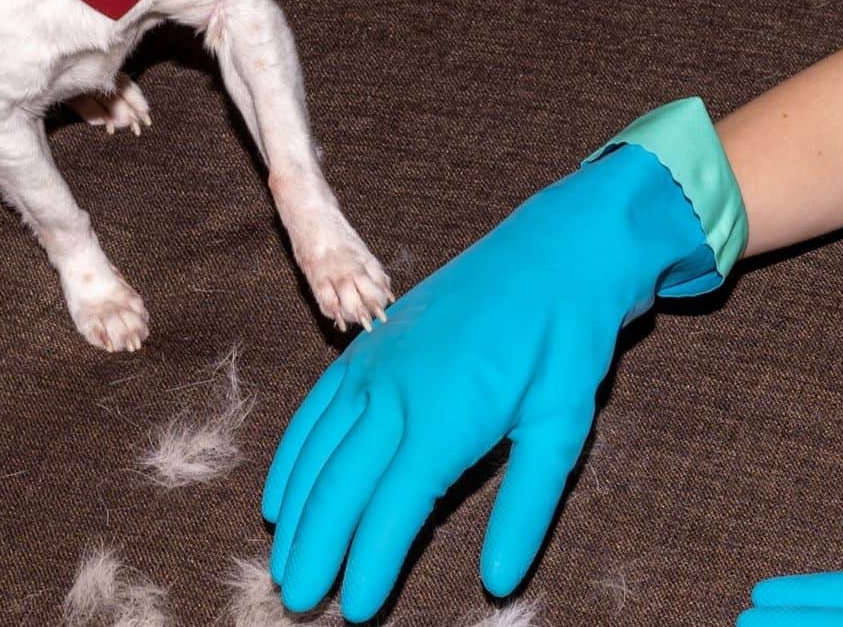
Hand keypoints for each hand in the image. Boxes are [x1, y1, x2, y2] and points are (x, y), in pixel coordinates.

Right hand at [262, 137, 723, 620]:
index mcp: (444, 417)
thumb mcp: (562, 426)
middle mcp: (394, 391)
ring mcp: (373, 365)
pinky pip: (315, 410)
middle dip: (316, 550)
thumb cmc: (562, 342)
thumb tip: (497, 582)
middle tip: (298, 602)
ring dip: (296, 512)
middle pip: (340, 486)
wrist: (549, 251)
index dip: (368, 564)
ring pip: (318, 451)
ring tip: (283, 564)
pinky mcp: (368, 348)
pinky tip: (279, 497)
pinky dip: (292, 456)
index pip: (393, 508)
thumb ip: (527, 507)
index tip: (354, 613)